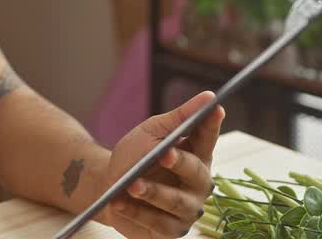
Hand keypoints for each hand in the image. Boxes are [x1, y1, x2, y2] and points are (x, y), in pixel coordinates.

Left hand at [98, 91, 224, 238]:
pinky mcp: (170, 231)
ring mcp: (187, 210)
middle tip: (164, 153)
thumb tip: (208, 97)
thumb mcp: (151, 132)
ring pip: (175, 202)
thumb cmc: (134, 157)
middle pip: (196, 173)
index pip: (208, 138)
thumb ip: (178, 118)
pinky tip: (118, 202)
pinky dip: (136, 212)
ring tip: (131, 185)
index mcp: (197, 156)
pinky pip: (157, 223)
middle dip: (180, 162)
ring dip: (152, 192)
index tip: (215, 109)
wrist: (107, 187)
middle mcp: (197, 185)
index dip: (212, 125)